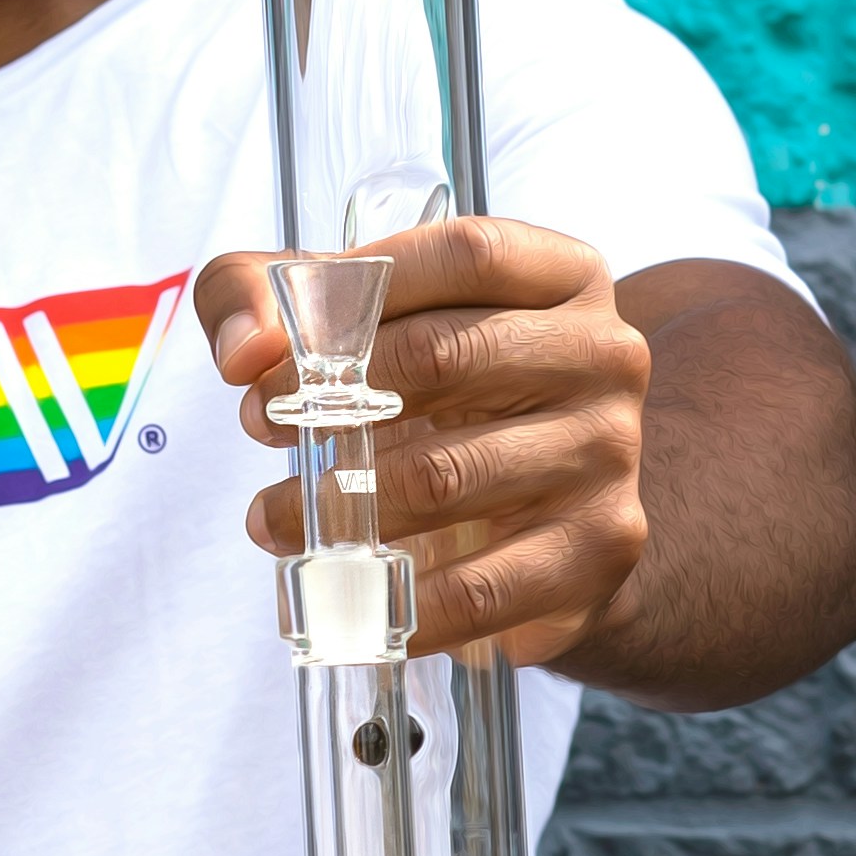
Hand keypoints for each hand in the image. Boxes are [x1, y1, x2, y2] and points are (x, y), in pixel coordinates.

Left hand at [194, 216, 651, 667]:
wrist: (553, 508)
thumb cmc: (442, 389)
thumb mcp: (361, 317)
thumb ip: (268, 292)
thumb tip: (245, 350)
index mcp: (563, 275)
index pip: (467, 254)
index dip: (359, 291)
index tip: (278, 347)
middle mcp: (605, 353)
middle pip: (447, 356)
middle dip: (332, 396)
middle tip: (262, 426)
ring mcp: (610, 453)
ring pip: (446, 476)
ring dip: (339, 504)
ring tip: (275, 518)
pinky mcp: (599, 547)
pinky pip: (480, 586)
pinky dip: (398, 601)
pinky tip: (348, 593)